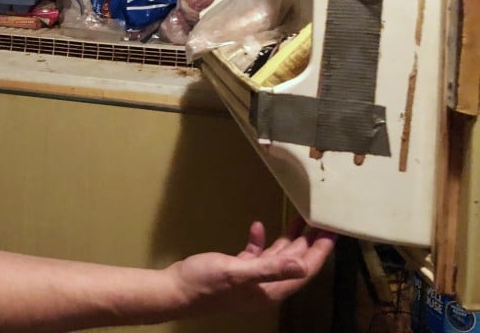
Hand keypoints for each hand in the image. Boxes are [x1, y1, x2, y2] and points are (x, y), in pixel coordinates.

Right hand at [164, 217, 335, 316]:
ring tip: (300, 217)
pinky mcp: (236, 270)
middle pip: (295, 262)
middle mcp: (265, 285)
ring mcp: (250, 278)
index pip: (304, 269)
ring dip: (288, 238)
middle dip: (310, 242)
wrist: (174, 291)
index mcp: (271, 289)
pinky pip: (255, 254)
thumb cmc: (205, 283)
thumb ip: (270, 269)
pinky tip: (258, 226)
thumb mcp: (238, 273)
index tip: (333, 232)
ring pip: (277, 256)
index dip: (320, 251)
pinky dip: (260, 240)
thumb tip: (302, 267)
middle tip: (322, 219)